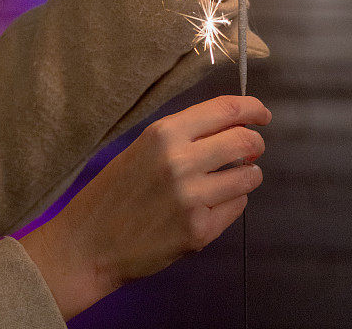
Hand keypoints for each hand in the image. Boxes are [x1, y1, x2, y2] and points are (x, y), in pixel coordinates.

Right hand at [19, 96, 270, 319]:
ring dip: (247, 174)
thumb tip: (234, 126)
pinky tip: (210, 204)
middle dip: (255, 143)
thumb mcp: (144, 146)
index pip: (226, 110)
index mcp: (165, 132)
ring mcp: (192, 198)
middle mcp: (181, 161)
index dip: (253, 109)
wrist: (88, 243)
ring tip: (231, 178)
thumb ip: (186, 135)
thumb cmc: (116, 191)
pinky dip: (231, 202)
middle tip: (252, 149)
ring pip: (248, 176)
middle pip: (245, 141)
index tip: (262, 114)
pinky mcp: (199, 231)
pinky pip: (236, 207)